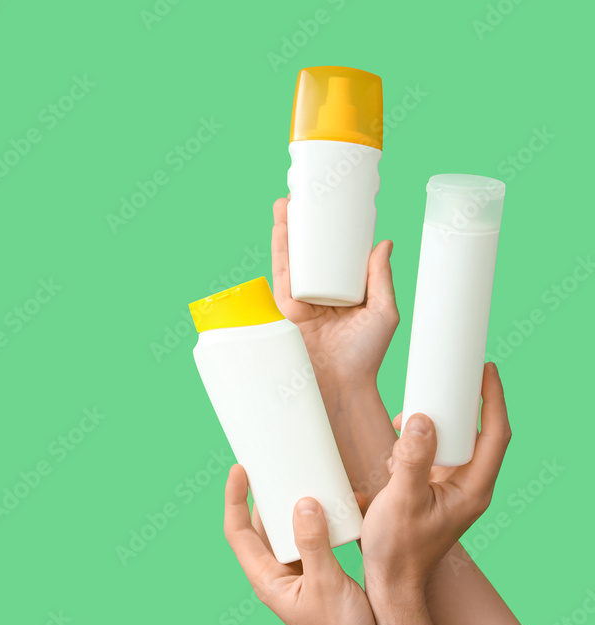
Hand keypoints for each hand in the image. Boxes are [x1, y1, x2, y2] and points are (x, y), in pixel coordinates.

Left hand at [224, 465, 379, 624]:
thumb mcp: (327, 584)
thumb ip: (314, 544)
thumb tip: (302, 503)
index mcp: (266, 578)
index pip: (238, 531)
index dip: (234, 499)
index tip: (239, 470)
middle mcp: (276, 574)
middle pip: (261, 527)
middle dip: (267, 496)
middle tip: (277, 468)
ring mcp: (295, 575)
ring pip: (287, 532)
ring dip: (296, 507)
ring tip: (308, 482)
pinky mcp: (316, 575)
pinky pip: (311, 540)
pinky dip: (321, 522)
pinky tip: (339, 509)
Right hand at [270, 196, 397, 390]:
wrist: (343, 386)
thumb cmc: (367, 357)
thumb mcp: (383, 312)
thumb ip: (381, 279)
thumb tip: (385, 243)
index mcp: (343, 294)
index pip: (334, 257)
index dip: (330, 232)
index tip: (330, 207)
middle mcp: (320, 295)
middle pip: (307, 253)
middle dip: (301, 226)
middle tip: (301, 197)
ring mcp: (301, 302)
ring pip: (291, 260)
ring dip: (286, 232)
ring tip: (285, 205)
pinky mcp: (286, 311)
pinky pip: (281, 278)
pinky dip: (279, 254)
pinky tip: (279, 233)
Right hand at [361, 363, 511, 595]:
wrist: (390, 582)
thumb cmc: (398, 548)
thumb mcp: (402, 498)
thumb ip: (413, 458)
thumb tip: (421, 418)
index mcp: (473, 489)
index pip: (495, 434)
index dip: (494, 399)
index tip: (486, 370)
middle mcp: (469, 488)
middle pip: (477, 434)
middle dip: (458, 407)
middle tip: (440, 383)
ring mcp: (452, 491)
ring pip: (453, 444)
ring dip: (432, 427)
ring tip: (403, 423)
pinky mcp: (435, 492)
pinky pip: (434, 457)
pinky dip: (417, 445)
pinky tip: (395, 451)